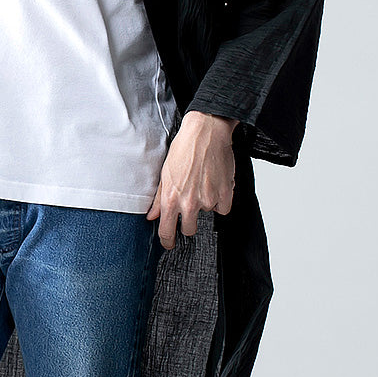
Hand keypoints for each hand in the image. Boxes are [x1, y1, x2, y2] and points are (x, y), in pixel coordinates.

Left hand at [145, 111, 237, 249]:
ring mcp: (208, 199)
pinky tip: (215, 184)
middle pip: (190, 229)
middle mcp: (190, 202)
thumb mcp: (165, 173)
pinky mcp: (225, 194)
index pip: (167, 231)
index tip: (169, 244)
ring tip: (202, 182)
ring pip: (207, 213)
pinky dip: (220, 199)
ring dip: (205, 203)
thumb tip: (152, 216)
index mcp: (171, 198)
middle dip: (189, 223)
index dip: (167, 241)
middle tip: (190, 207)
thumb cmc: (184, 148)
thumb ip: (159, 199)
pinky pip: (223, 208)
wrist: (206, 132)